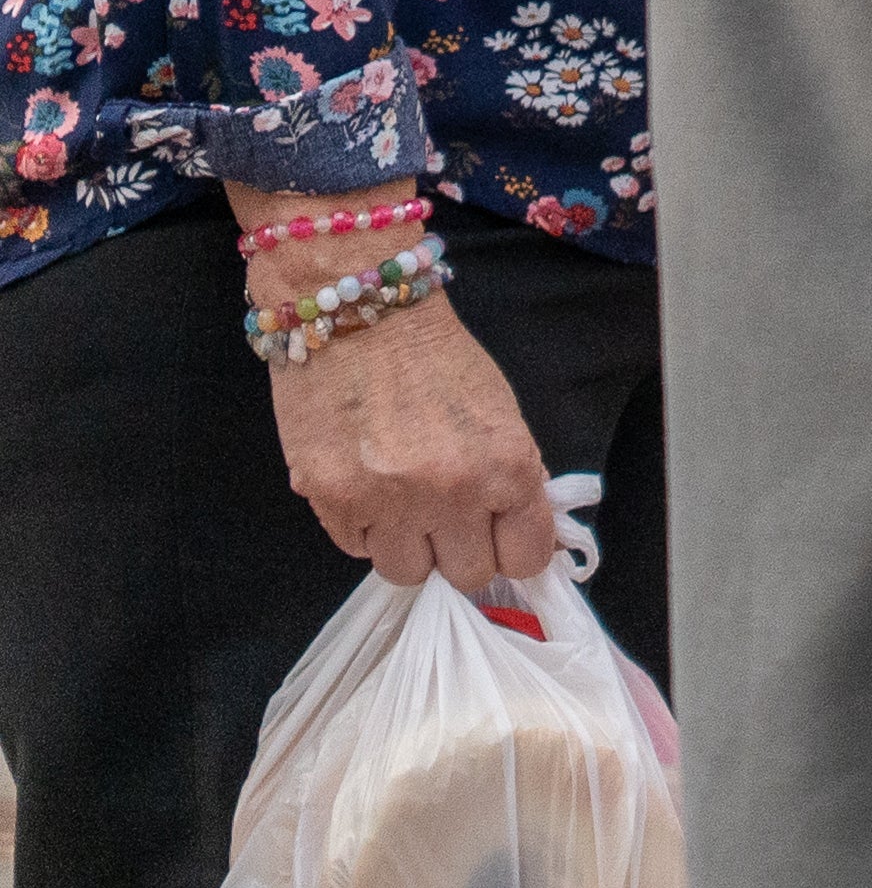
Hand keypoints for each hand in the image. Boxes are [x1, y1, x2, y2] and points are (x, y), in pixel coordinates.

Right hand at [258, 277, 558, 590]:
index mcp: (507, 466)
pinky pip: (355, 547)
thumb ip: (511, 476)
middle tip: (453, 520)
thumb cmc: (437, 357)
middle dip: (463, 550)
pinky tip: (370, 489)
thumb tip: (520, 530)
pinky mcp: (329, 499)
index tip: (504, 541)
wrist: (361, 313)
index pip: (526, 557)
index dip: (516, 552)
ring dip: (411, 546)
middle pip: (467, 574)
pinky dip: (365, 528)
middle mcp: (451, 493)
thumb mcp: (501, 412)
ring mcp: (386, 502)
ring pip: (407, 572)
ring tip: (407, 506)